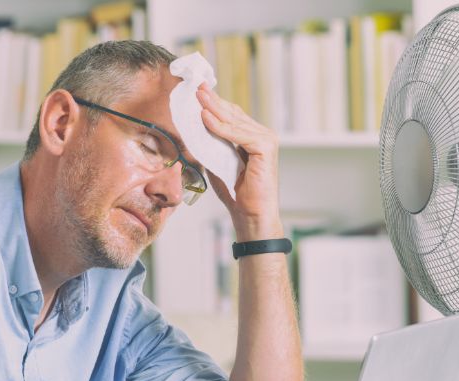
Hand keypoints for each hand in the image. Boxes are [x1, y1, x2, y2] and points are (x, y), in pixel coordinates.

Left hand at [195, 84, 282, 241]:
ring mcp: (266, 140)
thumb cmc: (236, 193)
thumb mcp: (217, 162)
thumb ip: (210, 145)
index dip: (214, 104)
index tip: (196, 92)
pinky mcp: (265, 147)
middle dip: (213, 101)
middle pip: (233, 114)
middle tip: (196, 87)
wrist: (250, 215)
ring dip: (214, 109)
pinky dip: (221, 127)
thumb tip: (193, 128)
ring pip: (235, 121)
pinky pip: (239, 134)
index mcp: (252, 138)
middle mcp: (262, 135)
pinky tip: (206, 118)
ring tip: (198, 97)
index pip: (231, 115)